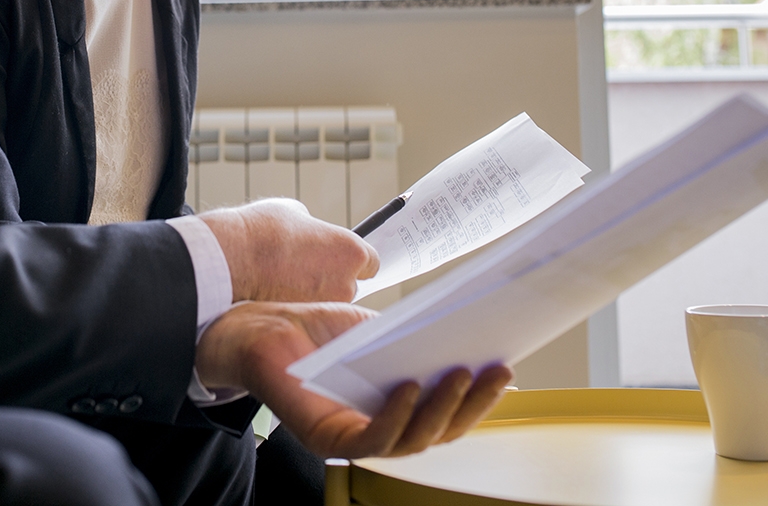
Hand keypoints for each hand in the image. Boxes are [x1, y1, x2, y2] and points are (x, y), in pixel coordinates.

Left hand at [196, 301, 512, 458]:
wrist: (259, 324)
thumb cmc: (317, 330)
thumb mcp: (378, 332)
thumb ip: (417, 343)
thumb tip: (467, 336)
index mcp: (394, 407)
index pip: (446, 414)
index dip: (479, 400)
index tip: (508, 372)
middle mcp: (376, 430)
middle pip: (438, 433)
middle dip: (473, 405)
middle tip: (498, 372)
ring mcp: (351, 438)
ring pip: (410, 442)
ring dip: (441, 411)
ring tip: (462, 376)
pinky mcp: (326, 437)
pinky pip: (369, 440)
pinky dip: (395, 417)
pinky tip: (410, 389)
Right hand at [199, 198, 378, 302]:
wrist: (233, 257)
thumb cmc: (264, 229)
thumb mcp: (296, 213)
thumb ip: (313, 228)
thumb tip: (311, 235)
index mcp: (351, 252)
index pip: (371, 263)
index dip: (353, 259)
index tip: (341, 258)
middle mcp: (346, 284)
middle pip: (349, 285)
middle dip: (332, 278)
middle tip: (305, 268)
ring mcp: (325, 308)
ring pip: (326, 303)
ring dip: (313, 295)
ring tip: (284, 280)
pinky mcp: (303, 323)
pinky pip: (306, 316)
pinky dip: (295, 306)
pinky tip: (275, 293)